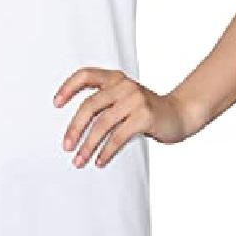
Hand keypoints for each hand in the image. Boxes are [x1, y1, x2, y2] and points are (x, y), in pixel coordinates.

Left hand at [53, 67, 201, 167]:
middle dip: (74, 128)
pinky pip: (119, 136)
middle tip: (66, 146)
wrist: (180, 114)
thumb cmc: (147, 110)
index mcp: (116, 78)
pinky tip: (99, 161)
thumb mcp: (124, 99)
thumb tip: (74, 128)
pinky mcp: (145, 116)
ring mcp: (135, 99)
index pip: (86, 75)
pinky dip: (106, 151)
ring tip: (79, 160)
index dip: (68, 87)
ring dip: (88, 145)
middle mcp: (124, 85)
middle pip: (90, 105)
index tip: (55, 104)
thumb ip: (104, 103)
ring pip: (103, 124)